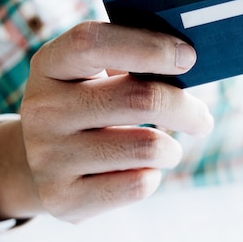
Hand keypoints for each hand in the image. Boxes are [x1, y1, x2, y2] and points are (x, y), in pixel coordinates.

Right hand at [0, 21, 212, 223]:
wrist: (45, 165)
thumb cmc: (92, 107)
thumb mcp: (96, 74)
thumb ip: (134, 59)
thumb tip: (188, 59)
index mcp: (50, 65)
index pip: (92, 43)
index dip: (148, 46)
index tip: (189, 57)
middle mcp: (41, 109)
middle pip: (139, 99)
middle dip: (185, 109)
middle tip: (200, 119)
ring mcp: (47, 156)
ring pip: (147, 148)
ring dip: (171, 149)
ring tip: (167, 149)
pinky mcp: (62, 198)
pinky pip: (138, 185)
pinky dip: (153, 176)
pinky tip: (141, 171)